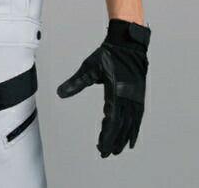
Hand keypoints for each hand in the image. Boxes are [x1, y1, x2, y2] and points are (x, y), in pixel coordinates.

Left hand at [57, 19, 150, 157]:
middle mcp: (129, 97)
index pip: (111, 119)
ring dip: (124, 138)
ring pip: (131, 123)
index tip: (100, 145)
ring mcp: (136, 97)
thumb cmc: (108, 55)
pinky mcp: (139, 95)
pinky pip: (138, 117)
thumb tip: (60, 93)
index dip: (106, 134)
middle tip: (105, 153)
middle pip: (122, 125)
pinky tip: (131, 138)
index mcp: (117, 91)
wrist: (127, 44)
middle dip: (113, 141)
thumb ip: (75, 83)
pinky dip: (135, 129)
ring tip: (116, 150)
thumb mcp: (89, 68)